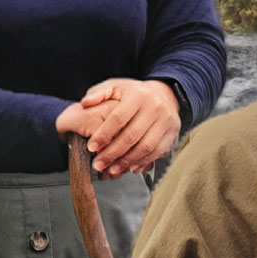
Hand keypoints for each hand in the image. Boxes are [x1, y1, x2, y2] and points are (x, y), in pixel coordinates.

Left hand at [56, 77, 183, 177]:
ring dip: (127, 161)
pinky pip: (157, 152)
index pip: (118, 118)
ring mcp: (166, 121)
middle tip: (98, 165)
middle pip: (131, 135)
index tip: (91, 147)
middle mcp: (155, 107)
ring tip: (111, 170)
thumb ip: (99, 94)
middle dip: (112, 153)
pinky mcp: (173, 133)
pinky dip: (143, 162)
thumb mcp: (116, 87)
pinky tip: (130, 168)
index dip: (104, 134)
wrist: (163, 95)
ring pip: (145, 146)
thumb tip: (84, 103)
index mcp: (139, 95)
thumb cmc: (132, 94)